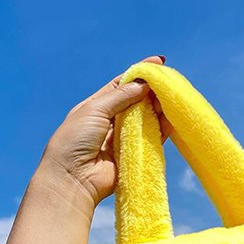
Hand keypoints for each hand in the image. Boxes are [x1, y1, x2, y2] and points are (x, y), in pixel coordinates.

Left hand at [37, 55, 170, 214]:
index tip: (159, 63)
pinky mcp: (133, 155)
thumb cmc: (74, 141)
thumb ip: (120, 96)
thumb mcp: (94, 110)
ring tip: (172, 99)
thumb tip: (143, 84)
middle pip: (137, 101)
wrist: (72, 179)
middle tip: (169, 83)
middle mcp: (109, 121)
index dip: (139, 73)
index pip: (121, 84)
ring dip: (159, 109)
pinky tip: (172, 119)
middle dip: (153, 91)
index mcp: (95, 106)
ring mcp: (122, 138)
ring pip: (146, 119)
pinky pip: (152, 139)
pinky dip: (163, 129)